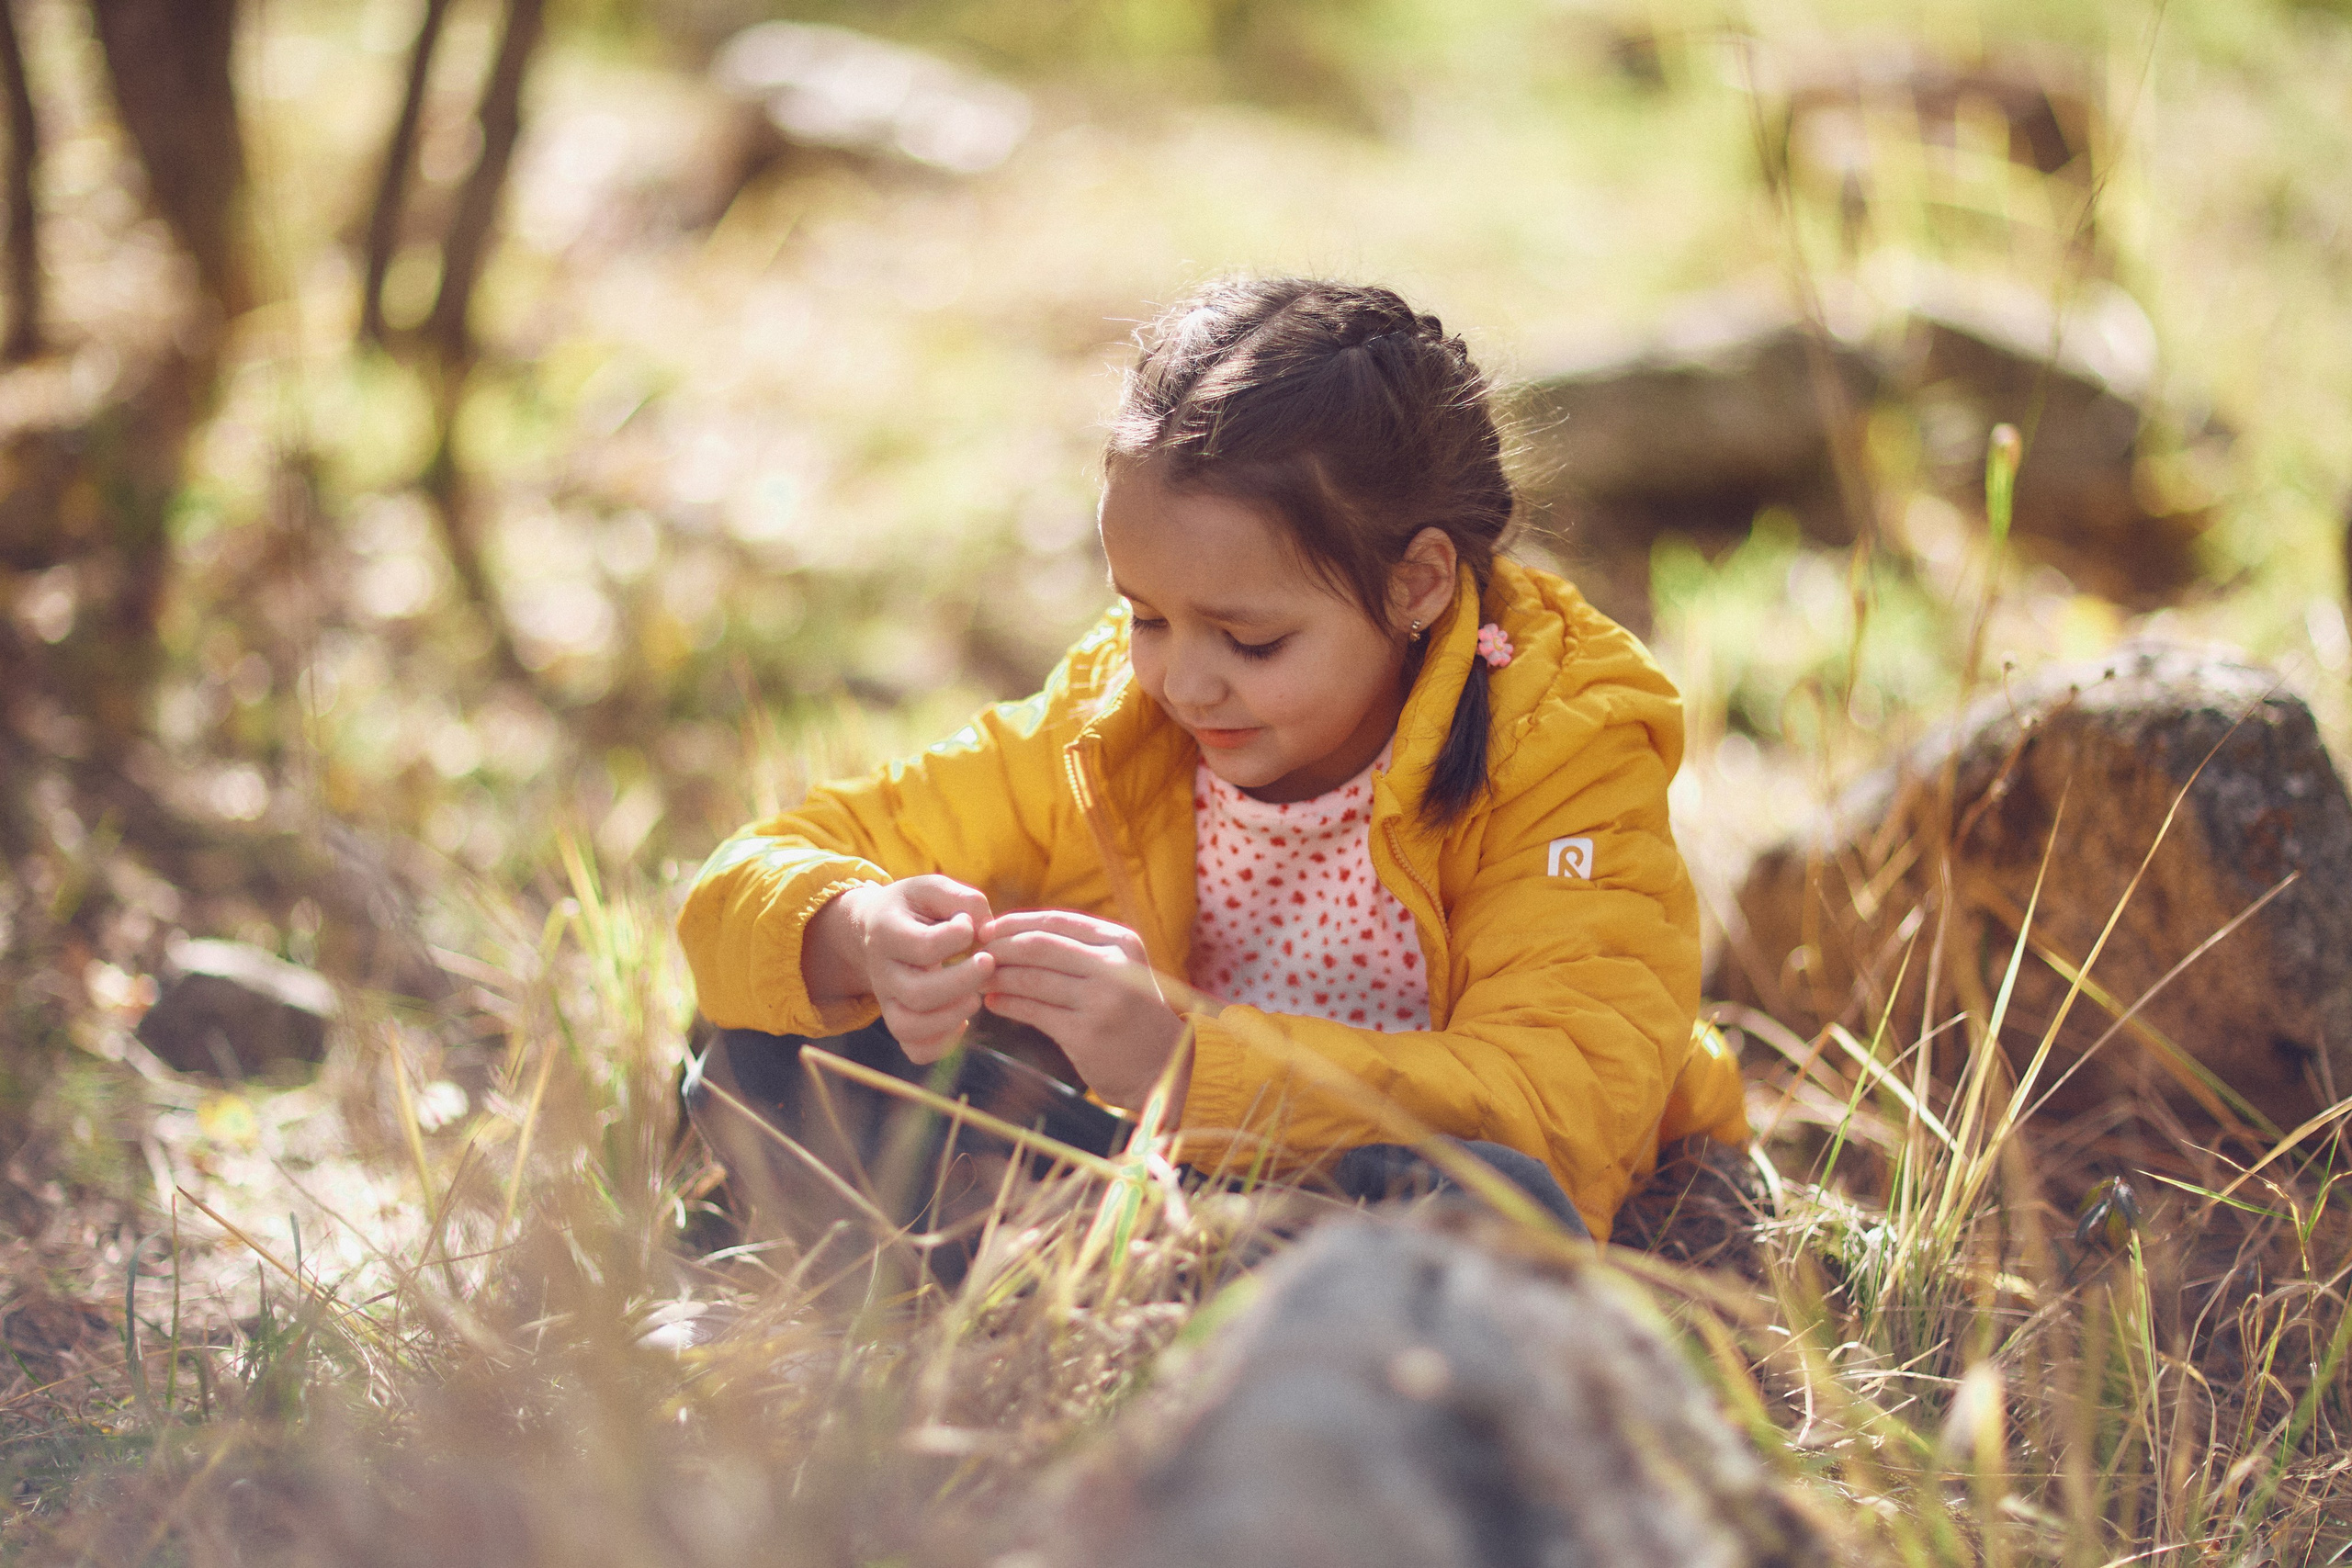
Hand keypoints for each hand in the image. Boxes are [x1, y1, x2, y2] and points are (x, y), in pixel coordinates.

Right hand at [810, 877, 995, 1062]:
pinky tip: (962, 1020)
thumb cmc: (915, 907)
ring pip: (909, 1027)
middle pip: (917, 994)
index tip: (971, 926)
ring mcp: (887, 1000)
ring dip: (951, 1017)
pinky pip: (915, 1050)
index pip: (923, 947)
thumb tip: (987, 931)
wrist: (876, 927)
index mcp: (886, 931)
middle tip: (988, 964)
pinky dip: (942, 1044)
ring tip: (976, 997)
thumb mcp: (933, 888)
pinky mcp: (898, 1020)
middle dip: (962, 982)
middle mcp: (881, 971)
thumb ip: (963, 900)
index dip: (957, 937)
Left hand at [978, 910, 1188, 1114]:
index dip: (1013, 924)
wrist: (1163, 1068)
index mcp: (1120, 942)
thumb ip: (1078, 950)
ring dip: (996, 977)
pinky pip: (1033, 1012)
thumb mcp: (1119, 970)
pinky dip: (1006, 1004)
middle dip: (998, 947)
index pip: (1055, 922)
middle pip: (1038, 946)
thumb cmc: (1130, 1016)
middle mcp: (1114, 967)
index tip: (985, 931)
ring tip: (977, 979)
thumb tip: (1013, 934)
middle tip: (972, 954)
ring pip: (1031, 979)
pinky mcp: (1085, 1034)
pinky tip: (991, 1003)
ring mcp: (1100, 1001)